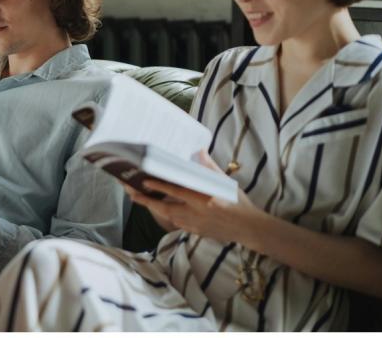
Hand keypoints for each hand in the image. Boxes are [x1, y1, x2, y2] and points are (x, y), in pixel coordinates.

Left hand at [123, 150, 264, 244]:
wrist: (249, 229)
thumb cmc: (239, 203)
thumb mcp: (225, 182)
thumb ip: (209, 167)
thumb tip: (198, 150)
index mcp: (205, 199)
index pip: (177, 191)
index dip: (160, 186)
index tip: (145, 180)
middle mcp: (197, 213)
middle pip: (165, 208)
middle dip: (147, 200)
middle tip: (131, 192)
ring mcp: (195, 225)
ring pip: (168, 216)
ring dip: (153, 207)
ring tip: (139, 197)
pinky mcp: (195, 232)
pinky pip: (176, 222)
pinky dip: (165, 214)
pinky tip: (158, 207)